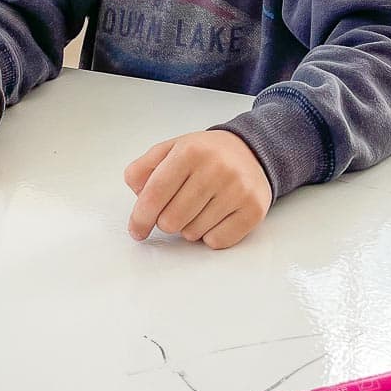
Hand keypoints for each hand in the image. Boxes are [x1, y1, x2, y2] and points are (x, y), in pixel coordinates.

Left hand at [124, 131, 273, 248]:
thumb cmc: (206, 155)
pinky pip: (217, 241)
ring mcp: (237, 189)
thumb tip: (137, 195)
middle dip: (167, 221)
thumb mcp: (170, 150)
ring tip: (200, 208)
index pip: (154, 195)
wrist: (251, 151)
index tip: (137, 231)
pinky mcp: (254, 208)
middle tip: (176, 209)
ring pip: (193, 233)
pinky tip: (216, 217)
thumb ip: (143, 169)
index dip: (140, 218)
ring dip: (189, 228)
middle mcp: (216, 168)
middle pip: (171, 220)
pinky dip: (211, 236)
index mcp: (190, 151)